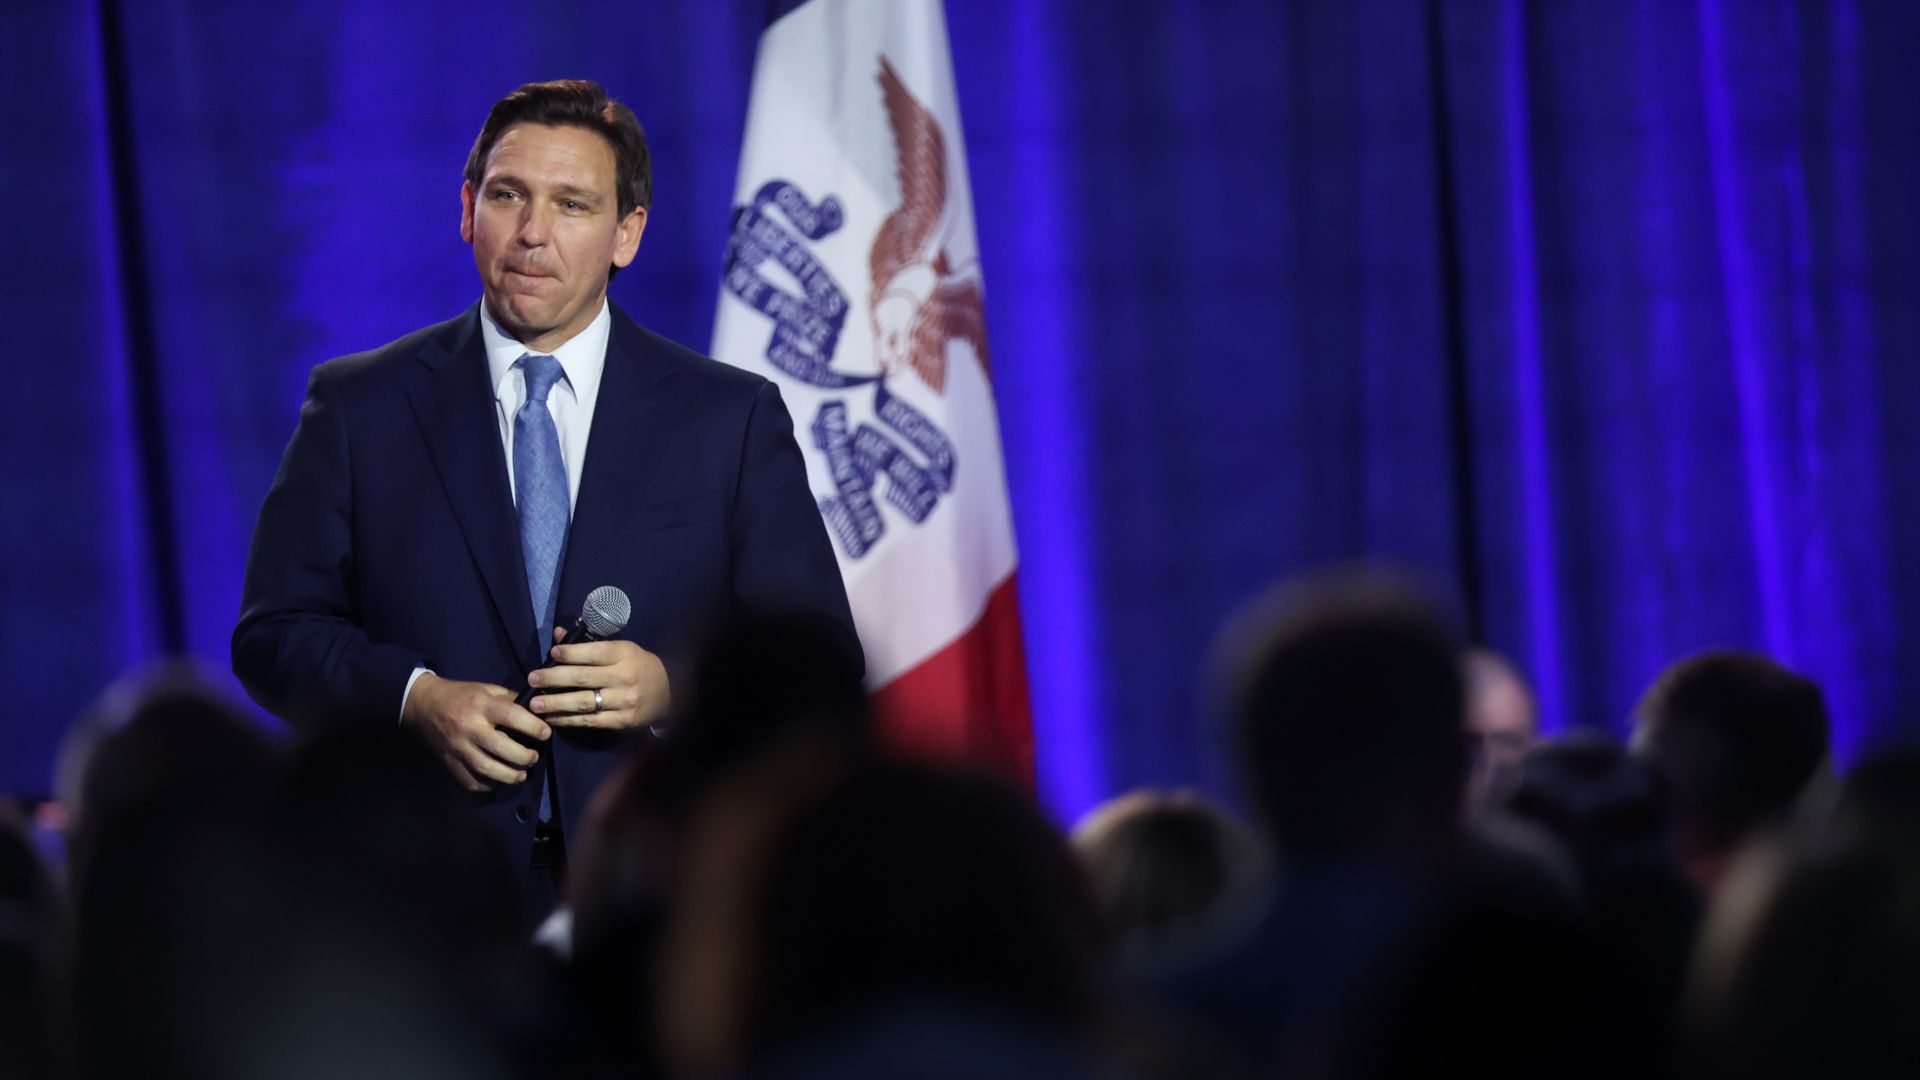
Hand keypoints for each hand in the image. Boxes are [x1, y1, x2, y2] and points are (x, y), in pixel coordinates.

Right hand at [402, 673, 549, 792]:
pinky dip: (487, 785)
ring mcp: (458, 748)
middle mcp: (469, 727)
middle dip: (524, 757)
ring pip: (486, 769)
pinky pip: (470, 781)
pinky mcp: (450, 763)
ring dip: (509, 776)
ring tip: (521, 774)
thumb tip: (537, 713)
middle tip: (533, 757)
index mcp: (481, 705)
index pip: (512, 716)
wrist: (423, 706)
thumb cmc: (461, 696)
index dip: (533, 726)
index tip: (545, 734)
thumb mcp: (487, 689)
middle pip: (500, 748)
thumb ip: (510, 700)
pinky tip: (498, 781)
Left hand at [527, 629, 669, 730]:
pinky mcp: (622, 721)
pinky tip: (552, 719)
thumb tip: (557, 634)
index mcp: (624, 654)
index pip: (593, 652)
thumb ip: (589, 644)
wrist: (668, 693)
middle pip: (583, 677)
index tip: (551, 653)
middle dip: (553, 678)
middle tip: (532, 679)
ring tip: (535, 704)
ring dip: (555, 703)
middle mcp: (624, 677)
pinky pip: (590, 721)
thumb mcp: (620, 649)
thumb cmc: (638, 666)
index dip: (570, 653)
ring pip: (583, 701)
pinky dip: (568, 720)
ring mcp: (624, 701)